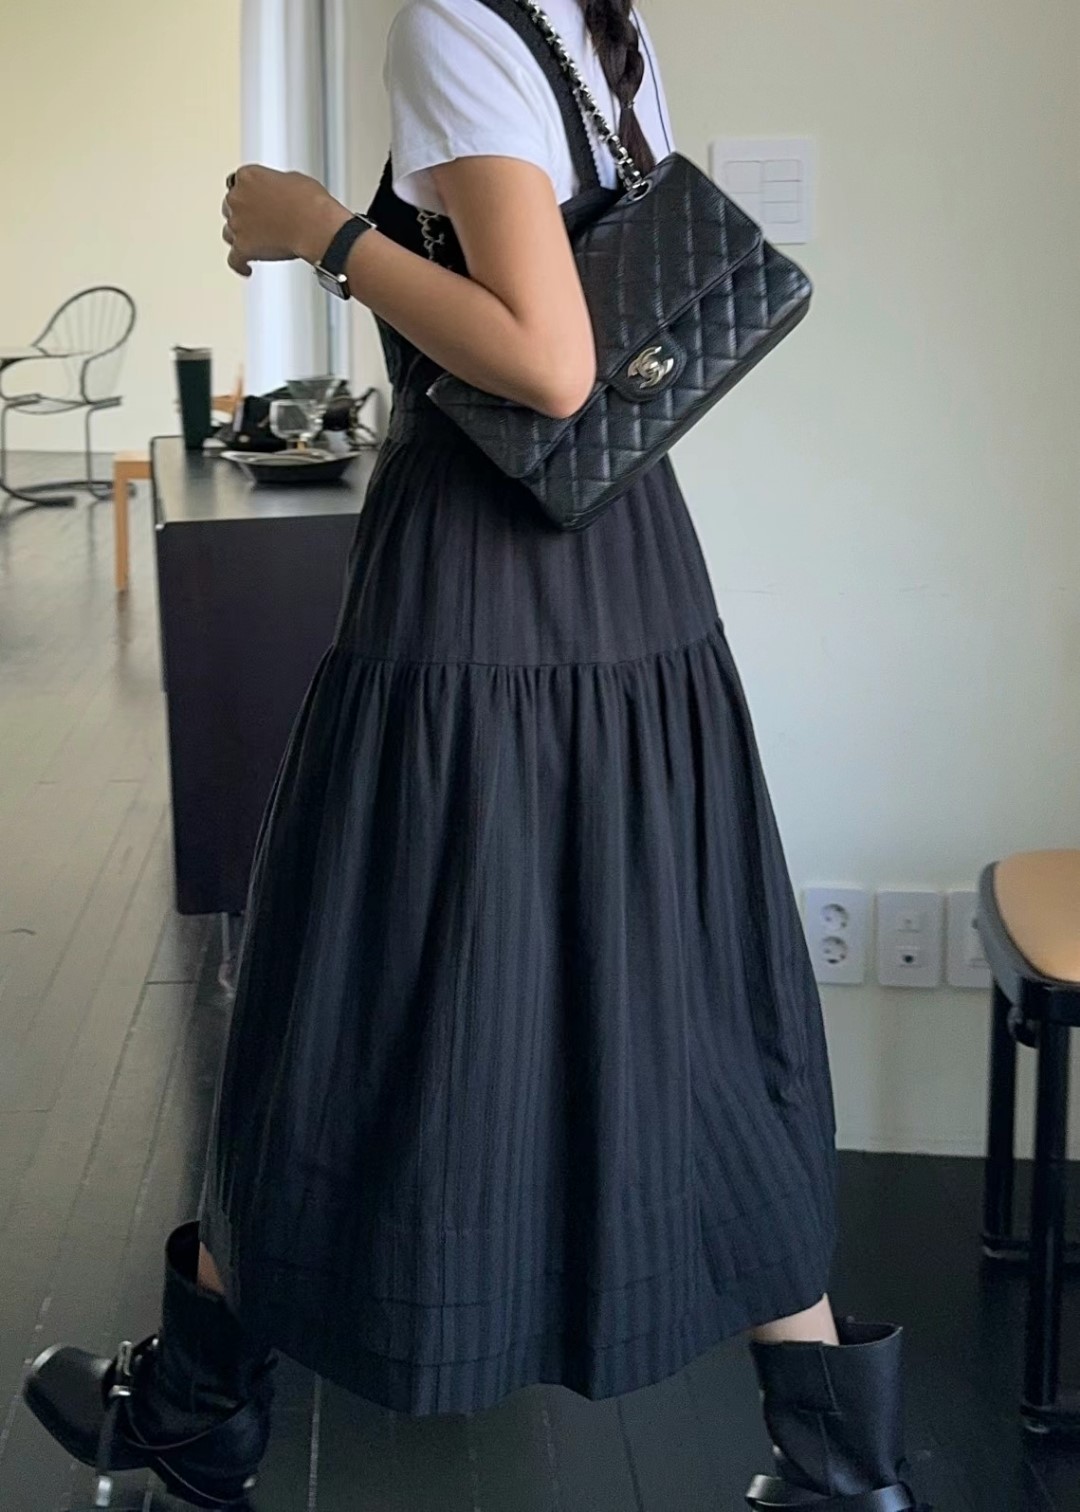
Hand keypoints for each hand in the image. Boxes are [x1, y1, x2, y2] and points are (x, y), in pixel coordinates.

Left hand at [222, 166, 350, 277]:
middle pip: (230, 207)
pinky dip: (239, 264)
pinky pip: (234, 260)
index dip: (248, 193)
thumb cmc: (309, 202)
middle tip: (256, 221)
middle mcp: (237, 197)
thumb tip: (276, 193)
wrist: (315, 226)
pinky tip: (245, 267)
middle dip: (243, 214)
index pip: (237, 184)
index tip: (255, 200)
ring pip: (229, 232)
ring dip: (239, 236)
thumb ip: (274, 185)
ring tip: (252, 242)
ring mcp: (238, 223)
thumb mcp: (291, 179)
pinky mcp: (243, 248)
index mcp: (248, 176)